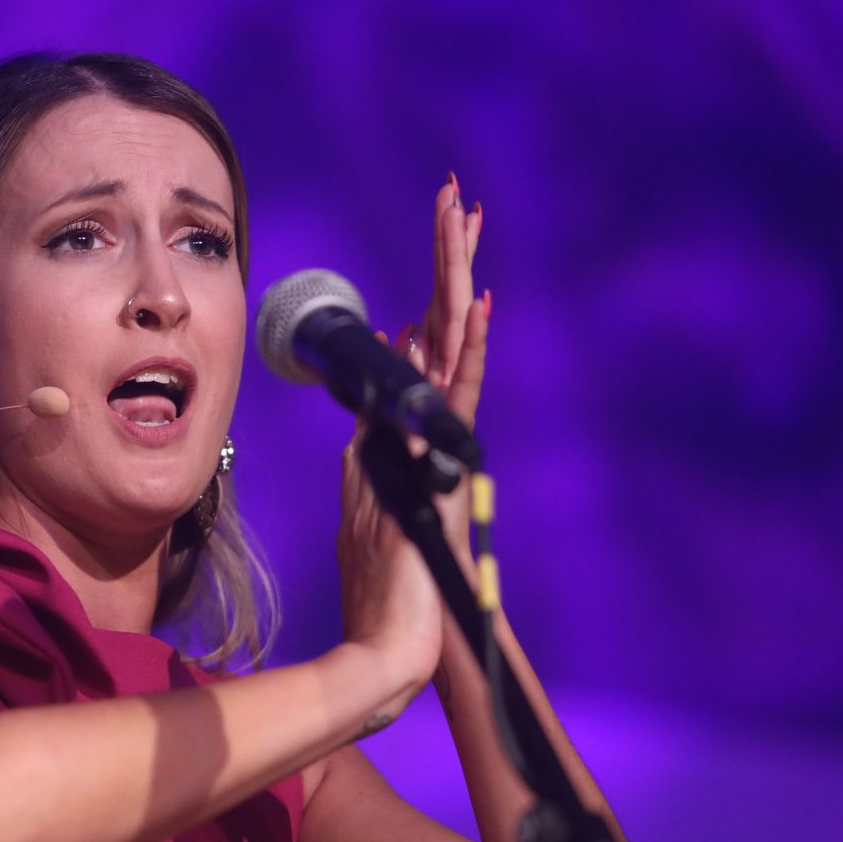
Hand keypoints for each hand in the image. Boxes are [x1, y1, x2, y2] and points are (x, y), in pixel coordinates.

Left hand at [336, 174, 490, 693]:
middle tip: (455, 197)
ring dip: (456, 281)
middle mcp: (433, 428)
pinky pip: (459, 399)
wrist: (398, 643)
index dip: (430, 285)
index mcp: (410, 431)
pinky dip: (467, 351)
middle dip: (447, 261)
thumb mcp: (365, 505)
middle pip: (441, 326)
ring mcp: (443, 446)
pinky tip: (477, 305)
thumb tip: (366, 419)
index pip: (421, 340)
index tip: (440, 234)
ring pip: (451, 345)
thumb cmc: (382, 585)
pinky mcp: (447, 471)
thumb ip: (370, 457)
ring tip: (466, 221)